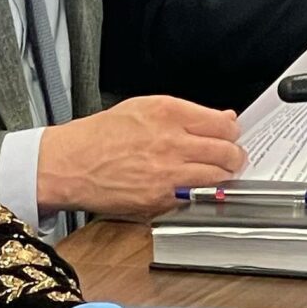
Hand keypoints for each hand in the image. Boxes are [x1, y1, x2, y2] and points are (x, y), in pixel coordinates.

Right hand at [35, 98, 243, 217]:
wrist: (71, 163)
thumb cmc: (103, 134)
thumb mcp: (146, 107)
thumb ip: (188, 113)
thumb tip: (222, 119)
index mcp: (169, 113)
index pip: (223, 124)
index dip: (232, 132)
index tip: (232, 135)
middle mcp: (171, 142)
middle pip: (226, 152)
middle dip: (235, 156)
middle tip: (233, 158)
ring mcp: (166, 174)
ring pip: (216, 177)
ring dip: (224, 176)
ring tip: (220, 174)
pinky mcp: (158, 200)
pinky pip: (193, 197)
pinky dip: (200, 194)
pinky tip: (196, 188)